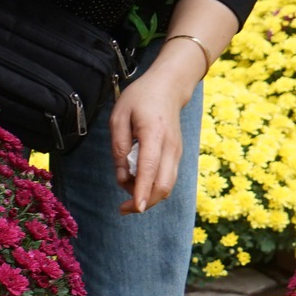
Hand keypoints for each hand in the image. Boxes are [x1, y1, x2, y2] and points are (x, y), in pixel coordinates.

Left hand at [110, 67, 187, 213]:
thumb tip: (122, 175)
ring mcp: (177, 152)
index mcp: (154, 133)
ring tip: (126, 184)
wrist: (169, 87)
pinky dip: (152, 186)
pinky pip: (167, 178)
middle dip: (144, 202)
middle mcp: (170, 146)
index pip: (149, 168)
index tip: (136, 208)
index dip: (142, 190)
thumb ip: (119, 146)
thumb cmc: (140, 99)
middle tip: (123, 207)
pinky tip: (136, 179)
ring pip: (167, 186)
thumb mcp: (119, 116)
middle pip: (163, 185)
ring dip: (147, 195)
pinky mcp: (176, 156)